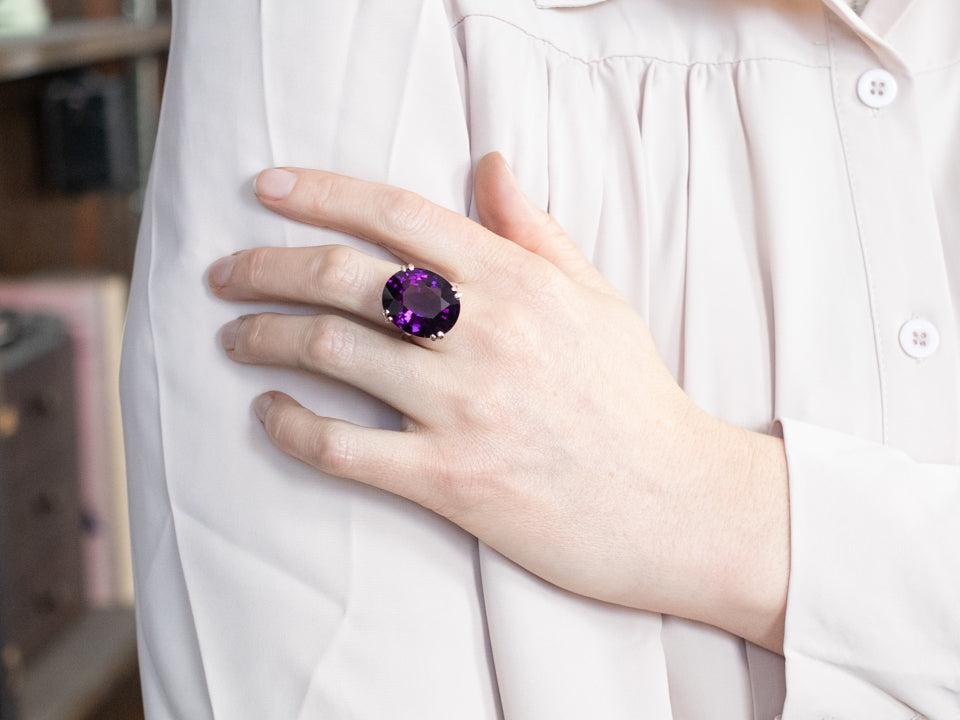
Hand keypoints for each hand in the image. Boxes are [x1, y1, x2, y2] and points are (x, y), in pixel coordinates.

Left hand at [209, 153, 789, 651]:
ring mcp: (465, 408)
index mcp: (518, 282)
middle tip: (225, 274)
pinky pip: (344, 449)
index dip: (322, 193)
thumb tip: (491, 161)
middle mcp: (486, 334)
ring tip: (235, 337)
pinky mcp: (452, 480)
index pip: (399, 216)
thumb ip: (534, 229)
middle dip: (267, 266)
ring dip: (264, 337)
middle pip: (345, 278)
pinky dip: (290, 427)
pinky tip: (269, 413)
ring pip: (333, 352)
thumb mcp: (596, 297)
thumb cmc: (635, 398)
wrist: (677, 504)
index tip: (268, 190)